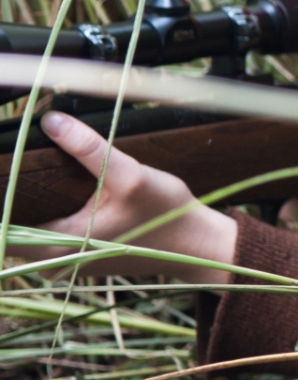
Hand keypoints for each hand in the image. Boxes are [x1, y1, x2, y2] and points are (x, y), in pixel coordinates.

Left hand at [13, 112, 235, 281]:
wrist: (196, 243)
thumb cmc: (166, 215)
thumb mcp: (130, 176)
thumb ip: (89, 149)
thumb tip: (51, 121)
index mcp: (59, 246)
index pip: (2, 230)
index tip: (2, 166)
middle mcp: (55, 258)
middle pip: (9, 227)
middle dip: (10, 193)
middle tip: (13, 159)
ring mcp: (65, 257)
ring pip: (25, 227)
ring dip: (26, 200)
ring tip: (27, 168)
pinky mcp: (77, 251)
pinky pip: (44, 229)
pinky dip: (43, 207)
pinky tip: (52, 185)